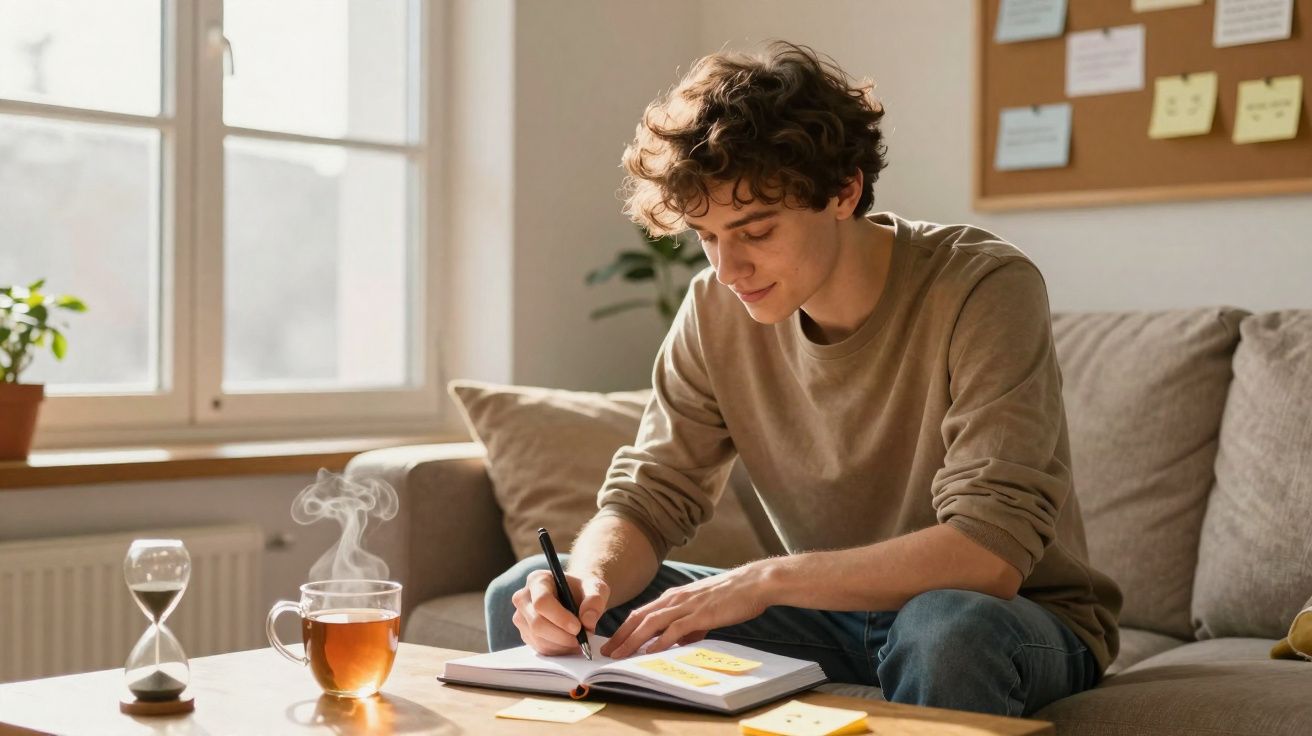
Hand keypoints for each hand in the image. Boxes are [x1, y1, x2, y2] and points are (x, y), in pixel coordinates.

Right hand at [511, 570, 609, 655]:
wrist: (575, 598)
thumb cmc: (582, 590)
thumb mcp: (595, 587)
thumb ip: (594, 600)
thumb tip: (588, 621)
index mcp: (538, 580)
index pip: (542, 602)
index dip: (560, 617)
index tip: (578, 627)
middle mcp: (524, 598)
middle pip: (537, 623)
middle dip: (562, 635)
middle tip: (581, 639)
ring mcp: (521, 617)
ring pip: (538, 638)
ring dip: (561, 645)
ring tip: (579, 641)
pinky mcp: (525, 633)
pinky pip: (539, 648)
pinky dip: (557, 650)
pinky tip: (570, 644)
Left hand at [600, 563, 771, 658]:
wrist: (754, 583)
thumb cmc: (732, 596)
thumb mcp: (704, 609)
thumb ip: (689, 625)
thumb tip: (679, 642)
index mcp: (675, 597)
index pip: (642, 613)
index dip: (624, 628)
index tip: (612, 642)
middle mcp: (675, 599)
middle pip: (640, 618)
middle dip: (620, 636)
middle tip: (606, 652)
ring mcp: (687, 606)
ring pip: (651, 624)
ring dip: (633, 640)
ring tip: (619, 655)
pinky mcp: (700, 614)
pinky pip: (675, 630)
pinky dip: (660, 641)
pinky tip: (650, 652)